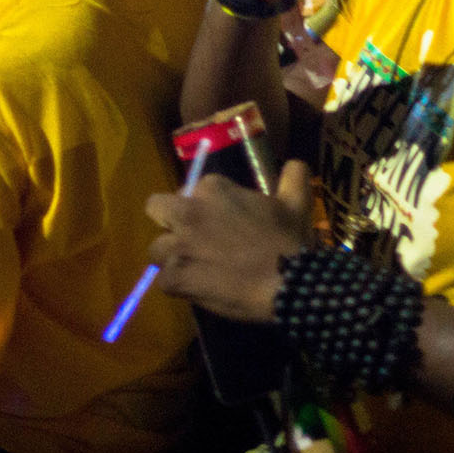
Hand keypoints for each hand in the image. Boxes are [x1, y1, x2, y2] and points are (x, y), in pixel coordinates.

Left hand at [146, 159, 317, 321]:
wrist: (286, 283)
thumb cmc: (288, 240)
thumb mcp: (297, 201)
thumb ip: (293, 176)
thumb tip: (295, 163)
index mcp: (212, 189)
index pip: (191, 190)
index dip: (203, 206)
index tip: (220, 220)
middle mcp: (187, 212)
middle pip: (156, 208)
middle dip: (170, 221)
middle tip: (193, 239)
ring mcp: (177, 247)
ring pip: (156, 249)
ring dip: (172, 258)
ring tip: (196, 269)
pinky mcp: (174, 278)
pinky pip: (164, 281)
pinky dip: (180, 286)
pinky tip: (200, 289)